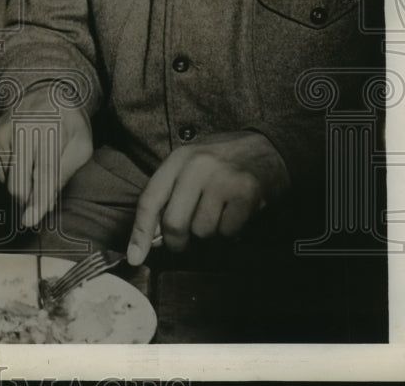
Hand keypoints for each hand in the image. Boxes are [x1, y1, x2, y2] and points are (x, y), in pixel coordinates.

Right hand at [0, 85, 92, 226]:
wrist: (48, 93)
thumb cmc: (69, 125)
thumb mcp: (79, 148)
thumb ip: (62, 176)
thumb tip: (43, 206)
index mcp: (50, 130)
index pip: (44, 172)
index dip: (38, 199)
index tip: (30, 220)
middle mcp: (22, 128)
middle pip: (18, 182)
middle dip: (30, 199)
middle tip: (41, 198)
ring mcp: (2, 131)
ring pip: (8, 180)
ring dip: (24, 181)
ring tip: (36, 159)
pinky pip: (0, 171)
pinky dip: (13, 172)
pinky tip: (24, 155)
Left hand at [127, 130, 290, 264]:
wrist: (269, 147)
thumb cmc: (224, 161)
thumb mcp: (190, 166)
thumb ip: (169, 196)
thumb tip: (152, 237)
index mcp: (178, 159)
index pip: (150, 200)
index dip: (140, 233)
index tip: (135, 257)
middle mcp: (197, 166)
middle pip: (174, 223)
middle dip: (177, 242)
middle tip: (184, 243)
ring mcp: (222, 179)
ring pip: (201, 231)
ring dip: (209, 233)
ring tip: (219, 214)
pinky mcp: (246, 193)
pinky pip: (227, 232)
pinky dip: (230, 231)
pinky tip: (235, 214)